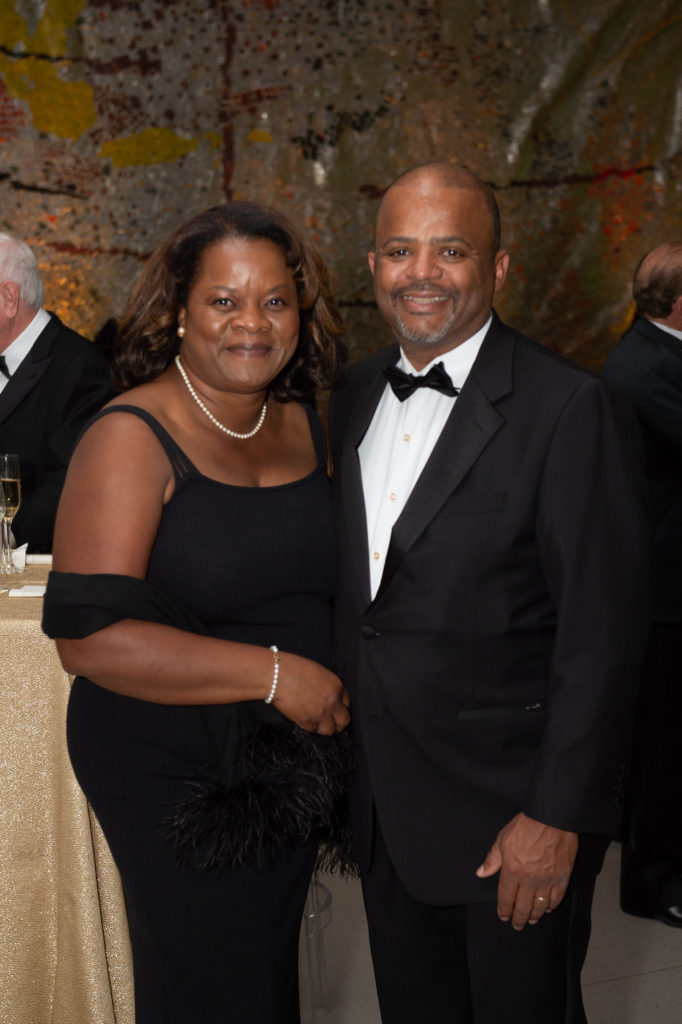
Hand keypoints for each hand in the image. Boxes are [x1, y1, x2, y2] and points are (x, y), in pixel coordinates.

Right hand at [272, 651, 350, 734]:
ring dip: (325, 727)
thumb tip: (330, 695)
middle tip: (334, 722)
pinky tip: (307, 719)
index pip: (347, 703)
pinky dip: (311, 727)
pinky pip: (313, 730)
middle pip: (344, 721)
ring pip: (330, 730)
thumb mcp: (319, 672)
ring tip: (319, 723)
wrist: (277, 675)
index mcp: (336, 686)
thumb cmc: (293, 668)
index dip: (341, 707)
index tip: (337, 709)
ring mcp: (320, 713)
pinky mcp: (307, 721)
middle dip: (339, 722)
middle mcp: (331, 701)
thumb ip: (328, 686)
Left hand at [475, 812, 577, 929]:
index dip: (504, 910)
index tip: (503, 916)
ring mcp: (547, 881)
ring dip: (534, 916)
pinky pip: (556, 898)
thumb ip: (492, 859)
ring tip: (531, 920)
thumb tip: (481, 872)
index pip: (506, 898)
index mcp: (512, 871)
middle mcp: (529, 880)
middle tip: (517, 925)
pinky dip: (551, 906)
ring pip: (539, 906)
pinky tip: (547, 909)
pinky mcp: (562, 878)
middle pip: (523, 907)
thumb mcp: (502, 840)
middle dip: (518, 919)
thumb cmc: (526, 826)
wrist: (551, 818)